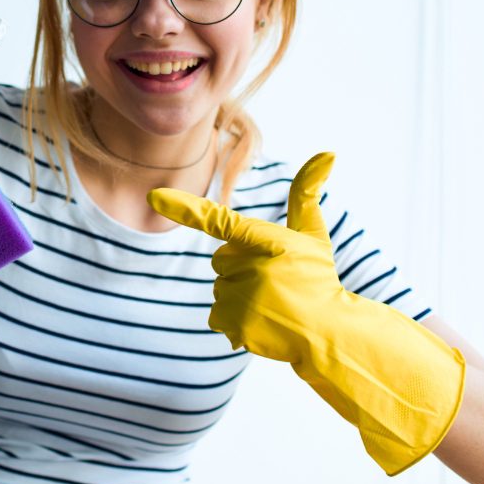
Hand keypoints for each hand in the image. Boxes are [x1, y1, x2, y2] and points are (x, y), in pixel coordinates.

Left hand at [148, 152, 465, 474]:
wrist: (328, 331)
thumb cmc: (318, 277)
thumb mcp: (313, 233)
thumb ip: (306, 193)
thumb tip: (328, 152)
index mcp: (264, 240)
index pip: (218, 220)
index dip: (185, 208)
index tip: (155, 196)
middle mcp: (249, 267)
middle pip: (221, 260)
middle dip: (241, 267)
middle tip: (273, 280)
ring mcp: (241, 297)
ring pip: (220, 288)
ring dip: (240, 295)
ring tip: (271, 303)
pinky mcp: (236, 324)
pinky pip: (217, 317)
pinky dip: (234, 320)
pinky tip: (262, 321)